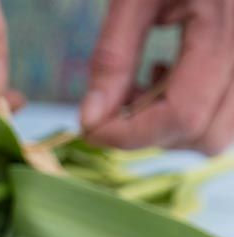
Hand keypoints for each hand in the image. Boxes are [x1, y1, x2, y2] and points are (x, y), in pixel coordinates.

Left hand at [81, 0, 233, 153]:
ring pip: (221, 132)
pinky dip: (193, 112)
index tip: (90, 130)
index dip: (130, 136)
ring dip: (171, 127)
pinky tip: (165, 75)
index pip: (182, 114)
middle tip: (113, 108)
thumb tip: (91, 119)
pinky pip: (230, 112)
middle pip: (207, 134)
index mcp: (225, 27)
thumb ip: (113, 56)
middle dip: (151, 134)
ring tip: (141, 87)